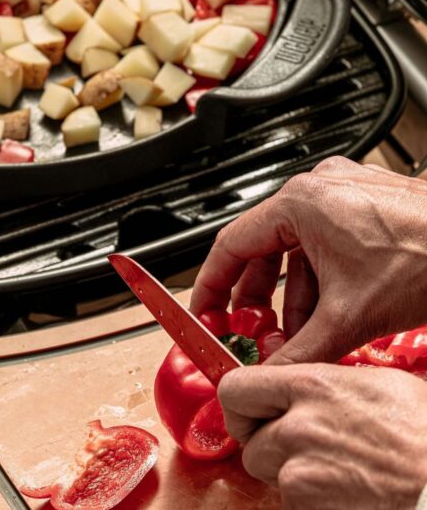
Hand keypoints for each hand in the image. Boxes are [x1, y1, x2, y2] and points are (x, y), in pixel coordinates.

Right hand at [190, 156, 426, 363]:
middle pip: (261, 249)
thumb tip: (269, 374)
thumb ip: (299, 351)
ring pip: (293, 251)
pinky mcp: (359, 207)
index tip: (206, 309)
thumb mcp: (350, 315)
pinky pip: (319, 245)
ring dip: (291, 296)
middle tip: (251, 331)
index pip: (231, 245)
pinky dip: (317, 281)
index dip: (211, 284)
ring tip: (298, 334)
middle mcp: (316, 191)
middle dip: (256, 298)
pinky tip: (325, 314)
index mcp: (300, 203)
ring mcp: (339, 195)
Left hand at [218, 364, 426, 509]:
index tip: (253, 413)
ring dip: (290, 475)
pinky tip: (345, 494)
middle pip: (249, 441)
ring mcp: (300, 475)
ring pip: (268, 475)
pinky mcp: (307, 508)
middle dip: (269, 445)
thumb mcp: (372, 383)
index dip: (240, 404)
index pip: (234, 389)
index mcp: (309, 386)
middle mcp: (296, 428)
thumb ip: (318, 381)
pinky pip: (292, 503)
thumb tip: (290, 387)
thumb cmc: (423, 432)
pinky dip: (310, 501)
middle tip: (301, 447)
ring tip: (333, 471)